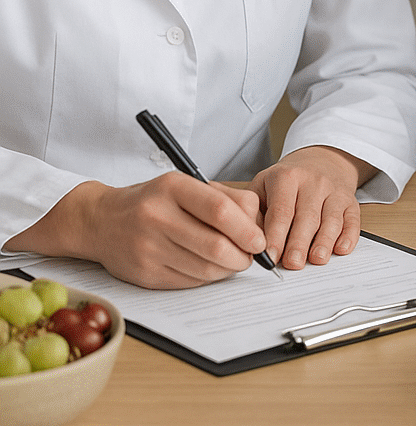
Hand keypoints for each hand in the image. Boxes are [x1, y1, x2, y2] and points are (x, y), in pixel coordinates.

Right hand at [9, 174, 267, 288]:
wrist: (102, 221)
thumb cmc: (156, 200)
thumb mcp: (187, 185)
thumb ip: (227, 198)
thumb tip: (259, 224)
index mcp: (173, 187)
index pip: (219, 211)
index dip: (246, 229)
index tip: (260, 241)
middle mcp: (157, 216)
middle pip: (215, 246)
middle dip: (243, 256)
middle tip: (251, 255)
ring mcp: (148, 247)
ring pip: (205, 269)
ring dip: (228, 269)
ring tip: (234, 261)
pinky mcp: (144, 274)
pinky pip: (189, 282)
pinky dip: (208, 278)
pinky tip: (211, 267)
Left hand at [248, 145, 374, 270]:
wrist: (319, 160)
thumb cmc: (286, 181)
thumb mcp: (263, 186)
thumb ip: (254, 212)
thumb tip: (250, 244)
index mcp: (287, 177)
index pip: (281, 210)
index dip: (276, 235)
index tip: (270, 256)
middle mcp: (314, 181)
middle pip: (307, 216)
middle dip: (299, 242)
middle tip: (292, 264)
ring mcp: (334, 190)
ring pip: (331, 219)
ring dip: (325, 241)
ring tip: (317, 259)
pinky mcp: (350, 201)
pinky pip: (353, 219)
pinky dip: (349, 236)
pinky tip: (341, 249)